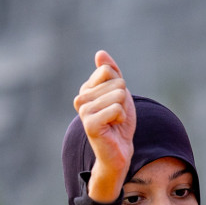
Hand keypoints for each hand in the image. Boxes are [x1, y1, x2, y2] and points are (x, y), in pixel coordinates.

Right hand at [72, 50, 136, 202]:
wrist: (119, 151)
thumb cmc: (120, 123)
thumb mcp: (119, 93)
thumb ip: (111, 72)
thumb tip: (100, 53)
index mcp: (86, 89)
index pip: (108, 70)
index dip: (120, 86)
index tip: (116, 103)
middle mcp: (81, 98)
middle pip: (116, 82)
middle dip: (124, 101)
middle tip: (116, 116)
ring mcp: (83, 110)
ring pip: (118, 96)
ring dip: (123, 111)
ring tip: (115, 122)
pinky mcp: (89, 123)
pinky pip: (116, 108)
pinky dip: (121, 118)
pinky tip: (114, 127)